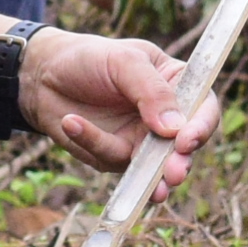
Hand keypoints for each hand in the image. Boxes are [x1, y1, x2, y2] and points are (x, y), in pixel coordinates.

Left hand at [13, 27, 215, 181]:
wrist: (43, 74)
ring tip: (151, 189)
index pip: (204, 108)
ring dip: (147, 176)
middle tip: (172, 175)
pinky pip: (110, 159)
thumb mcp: (122, 61)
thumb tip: (174, 128)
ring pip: (151, 166)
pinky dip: (92, 143)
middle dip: (178, 164)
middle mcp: (164, 118)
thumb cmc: (88, 57)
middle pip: (183, 148)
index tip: (186, 140)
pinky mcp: (113, 155)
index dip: (201, 127)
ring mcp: (140, 141)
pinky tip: (70, 121)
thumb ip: (150, 90)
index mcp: (176, 85)